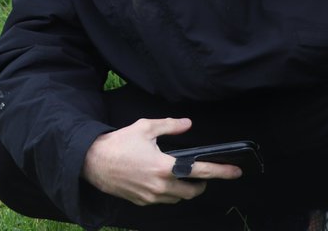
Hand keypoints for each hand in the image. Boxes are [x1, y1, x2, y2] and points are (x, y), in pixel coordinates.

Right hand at [81, 117, 241, 205]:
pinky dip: (167, 192)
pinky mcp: (142, 202)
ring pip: (178, 198)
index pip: (201, 172)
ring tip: (179, 175)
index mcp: (165, 167)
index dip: (222, 172)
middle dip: (201, 185)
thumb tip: (188, 124)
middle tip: (202, 174)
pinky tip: (159, 179)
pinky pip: (162, 200)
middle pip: (192, 192)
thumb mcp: (145, 127)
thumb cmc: (118, 143)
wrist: (92, 162)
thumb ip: (170, 125)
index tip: (236, 171)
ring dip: (184, 189)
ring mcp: (151, 197)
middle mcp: (161, 186)